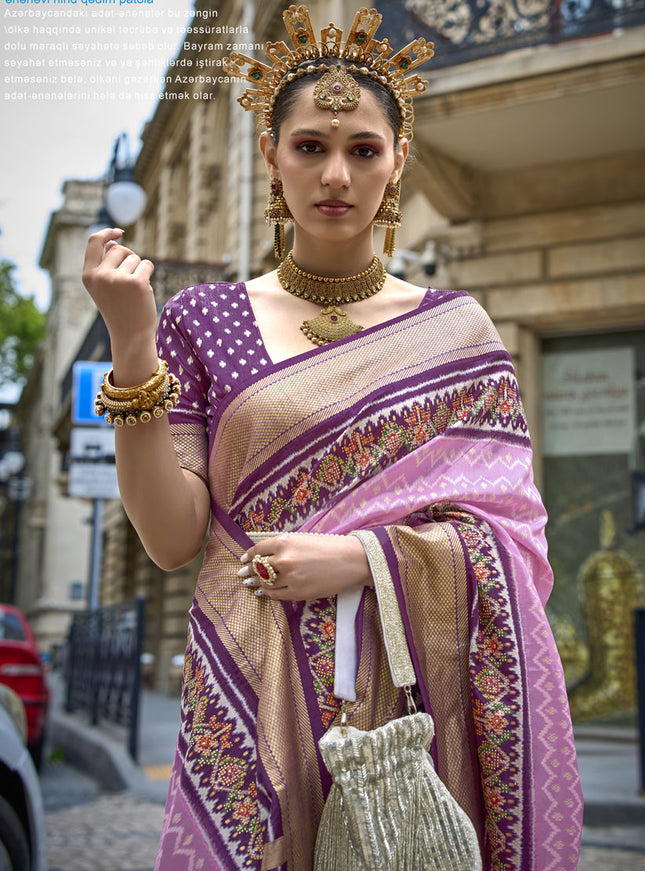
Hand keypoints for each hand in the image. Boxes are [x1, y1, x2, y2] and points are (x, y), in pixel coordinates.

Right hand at [82, 228, 158, 379]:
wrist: (130, 335)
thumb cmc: (119, 309)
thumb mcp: (105, 287)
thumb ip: (105, 264)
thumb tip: (113, 242)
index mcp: (88, 276)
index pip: (94, 243)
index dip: (106, 233)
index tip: (119, 232)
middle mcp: (100, 275)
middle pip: (119, 250)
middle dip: (128, 260)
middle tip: (128, 283)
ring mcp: (118, 278)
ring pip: (135, 258)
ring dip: (139, 270)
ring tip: (134, 291)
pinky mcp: (137, 282)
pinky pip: (147, 264)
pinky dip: (148, 274)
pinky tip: (143, 291)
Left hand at [238, 533, 372, 600]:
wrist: (350, 561)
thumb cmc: (329, 546)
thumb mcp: (302, 539)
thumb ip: (282, 546)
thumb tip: (263, 555)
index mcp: (284, 542)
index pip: (257, 550)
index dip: (248, 555)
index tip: (243, 559)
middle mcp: (283, 560)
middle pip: (257, 567)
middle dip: (248, 571)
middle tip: (242, 573)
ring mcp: (289, 578)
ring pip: (265, 583)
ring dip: (257, 583)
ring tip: (252, 583)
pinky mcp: (297, 593)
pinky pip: (275, 595)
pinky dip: (266, 594)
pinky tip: (262, 592)